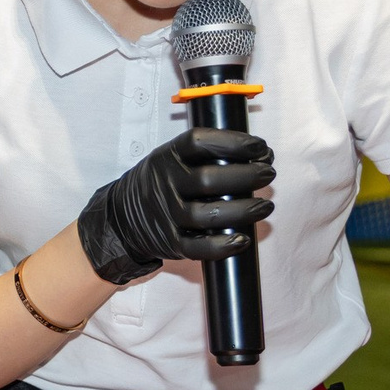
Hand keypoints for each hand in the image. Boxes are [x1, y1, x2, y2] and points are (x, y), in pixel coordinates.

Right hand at [76, 128, 274, 284]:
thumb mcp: (171, 158)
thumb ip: (206, 154)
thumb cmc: (160, 183)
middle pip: (208, 180)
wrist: (121, 218)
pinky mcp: (171, 242)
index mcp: (168, 157)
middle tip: (268, 174)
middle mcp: (166, 184)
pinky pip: (198, 247)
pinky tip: (241, 239)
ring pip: (207, 215)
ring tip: (264, 206)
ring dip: (242, 211)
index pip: (200, 143)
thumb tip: (259, 154)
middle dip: (245, 176)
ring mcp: (167, 215)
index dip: (233, 143)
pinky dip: (222, 245)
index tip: (260, 147)